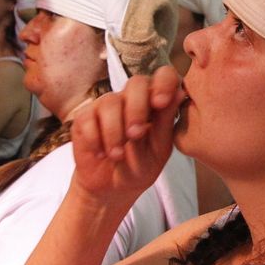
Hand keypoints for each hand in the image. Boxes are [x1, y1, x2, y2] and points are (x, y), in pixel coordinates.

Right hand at [68, 68, 183, 209]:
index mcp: (155, 102)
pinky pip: (88, 118)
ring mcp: (106, 106)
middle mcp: (131, 98)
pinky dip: (95, 139)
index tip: (161, 102)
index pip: (163, 76)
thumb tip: (180, 92)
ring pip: (110, 102)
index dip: (164, 82)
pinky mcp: (84, 118)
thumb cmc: (140, 166)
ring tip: (117, 155)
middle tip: (135, 135)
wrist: (112, 189)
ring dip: (114, 132)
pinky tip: (101, 153)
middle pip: (136, 82)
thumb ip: (166, 121)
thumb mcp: (159, 149)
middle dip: (137, 109)